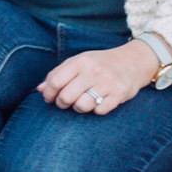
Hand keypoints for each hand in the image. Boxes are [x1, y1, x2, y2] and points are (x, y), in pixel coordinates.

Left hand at [37, 40, 160, 115]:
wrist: (133, 61)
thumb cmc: (100, 63)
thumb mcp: (79, 62)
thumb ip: (58, 74)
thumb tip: (39, 89)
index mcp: (80, 61)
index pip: (55, 81)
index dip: (48, 94)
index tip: (49, 98)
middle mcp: (93, 71)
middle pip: (66, 97)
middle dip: (62, 104)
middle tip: (65, 103)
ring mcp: (107, 83)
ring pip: (81, 106)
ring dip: (79, 108)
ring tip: (82, 102)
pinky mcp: (119, 95)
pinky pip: (99, 111)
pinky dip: (96, 110)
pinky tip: (98, 103)